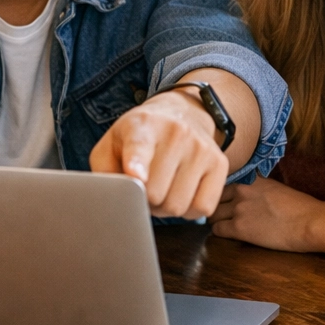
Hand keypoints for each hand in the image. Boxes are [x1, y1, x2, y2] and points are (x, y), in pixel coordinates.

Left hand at [90, 89, 228, 217]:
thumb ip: (104, 171)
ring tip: (161, 191)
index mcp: (142, 126)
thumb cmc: (140, 137)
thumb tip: (111, 198)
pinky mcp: (220, 163)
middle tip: (143, 189)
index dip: (137, 164)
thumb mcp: (112, 144)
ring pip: (178, 205)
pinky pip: (203, 207)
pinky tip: (181, 193)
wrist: (183, 114)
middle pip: (155, 193)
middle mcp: (176, 133)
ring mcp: (201, 148)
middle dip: (145, 201)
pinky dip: (189, 210)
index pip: (140, 147)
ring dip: (165, 208)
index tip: (137, 175)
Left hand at [209, 175, 321, 251]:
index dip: (223, 194)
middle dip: (217, 207)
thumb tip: (249, 195)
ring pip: (212, 214)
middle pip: (215, 198)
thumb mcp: (276, 187)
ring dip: (217, 221)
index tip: (225, 202)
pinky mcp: (239, 228)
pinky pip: (217, 230)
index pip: (223, 183)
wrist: (309, 222)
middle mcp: (241, 190)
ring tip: (225, 226)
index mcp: (251, 179)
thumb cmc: (300, 207)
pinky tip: (229, 235)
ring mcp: (238, 208)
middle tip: (223, 216)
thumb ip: (258, 188)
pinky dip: (219, 234)